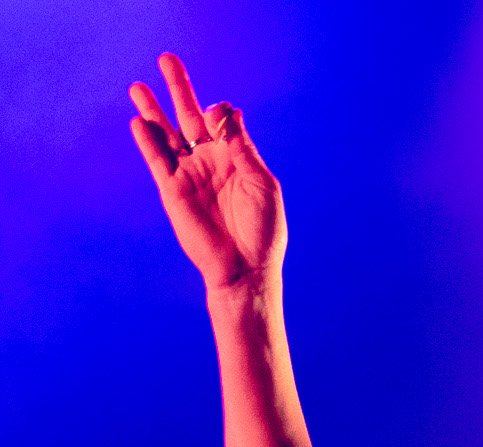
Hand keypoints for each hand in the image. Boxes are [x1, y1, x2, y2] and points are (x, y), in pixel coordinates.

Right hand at [129, 54, 284, 290]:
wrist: (244, 269)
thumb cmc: (262, 231)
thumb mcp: (261, 184)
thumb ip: (242, 148)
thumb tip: (227, 112)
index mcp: (235, 158)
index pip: (222, 121)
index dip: (220, 113)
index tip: (220, 118)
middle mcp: (210, 162)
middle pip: (190, 117)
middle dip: (178, 89)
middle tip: (167, 59)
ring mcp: (189, 175)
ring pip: (167, 135)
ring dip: (153, 110)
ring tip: (138, 87)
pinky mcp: (172, 191)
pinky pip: (157, 160)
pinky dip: (148, 141)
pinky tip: (139, 122)